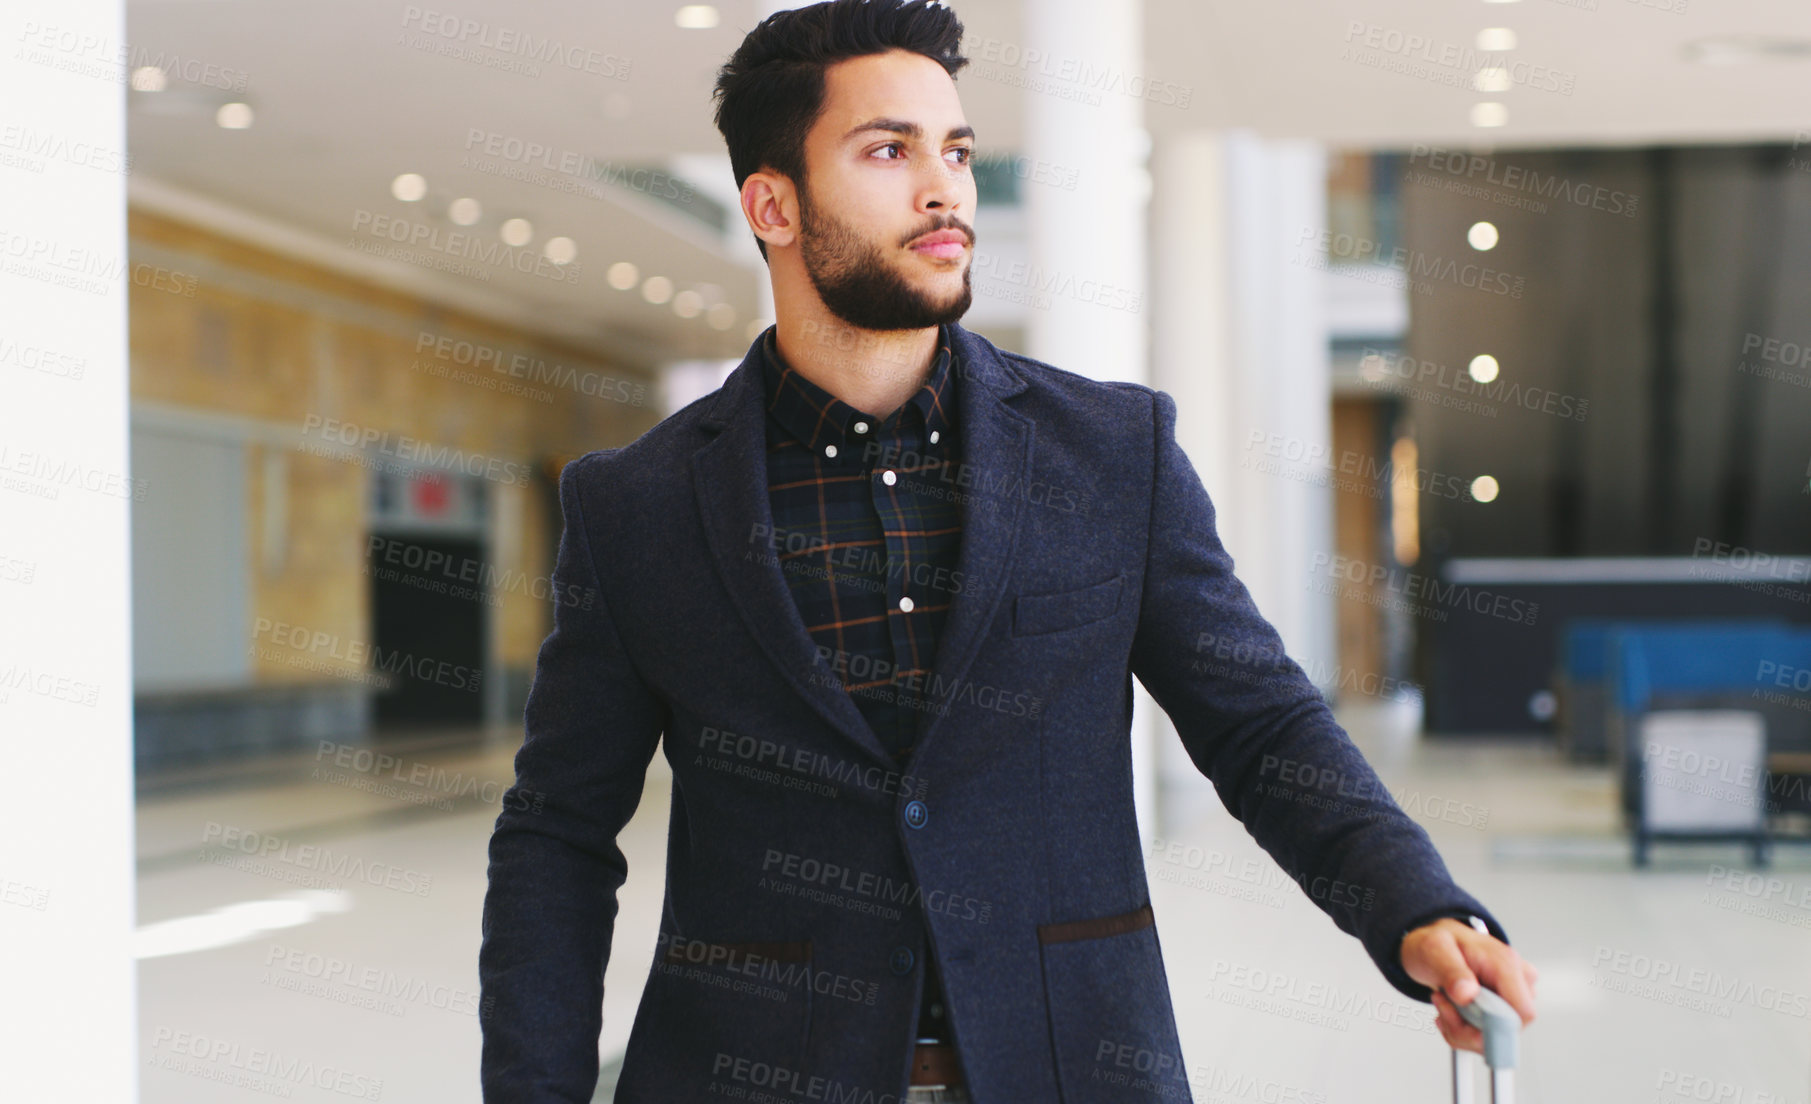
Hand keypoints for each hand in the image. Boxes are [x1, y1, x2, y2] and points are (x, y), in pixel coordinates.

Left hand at [1400, 917, 1536, 1053]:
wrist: (1435, 944)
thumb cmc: (1437, 943)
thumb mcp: (1434, 950)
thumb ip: (1451, 971)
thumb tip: (1468, 994)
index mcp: (1505, 963)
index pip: (1522, 1012)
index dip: (1495, 1027)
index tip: (1461, 1020)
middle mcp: (1517, 979)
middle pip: (1508, 1029)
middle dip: (1470, 1028)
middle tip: (1443, 1004)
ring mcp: (1513, 994)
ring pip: (1497, 1034)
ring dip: (1463, 1029)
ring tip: (1443, 1002)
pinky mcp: (1505, 1006)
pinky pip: (1489, 1033)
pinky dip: (1465, 1030)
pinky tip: (1450, 1010)